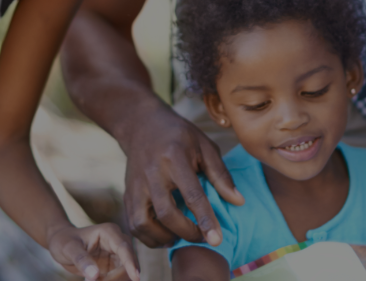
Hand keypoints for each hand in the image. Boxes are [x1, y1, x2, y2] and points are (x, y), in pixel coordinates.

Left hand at [48, 223, 139, 280]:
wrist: (61, 243)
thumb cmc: (64, 240)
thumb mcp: (68, 248)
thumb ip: (81, 260)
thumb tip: (94, 275)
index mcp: (109, 232)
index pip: (124, 249)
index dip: (131, 264)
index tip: (136, 278)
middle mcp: (117, 242)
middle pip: (128, 262)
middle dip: (117, 277)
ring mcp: (117, 255)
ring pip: (125, 272)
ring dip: (114, 280)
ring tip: (91, 280)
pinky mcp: (114, 266)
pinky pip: (118, 277)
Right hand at [119, 108, 244, 247]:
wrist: (142, 125)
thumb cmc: (179, 136)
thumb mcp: (204, 146)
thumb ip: (221, 174)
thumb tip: (238, 201)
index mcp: (174, 158)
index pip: (191, 195)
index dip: (205, 219)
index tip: (217, 240)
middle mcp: (152, 173)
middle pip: (166, 214)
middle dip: (186, 233)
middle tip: (202, 238)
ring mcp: (135, 185)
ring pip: (143, 224)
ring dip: (163, 239)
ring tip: (179, 239)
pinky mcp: (127, 194)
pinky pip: (133, 224)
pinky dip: (148, 237)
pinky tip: (164, 235)